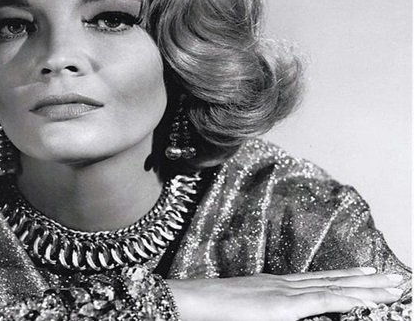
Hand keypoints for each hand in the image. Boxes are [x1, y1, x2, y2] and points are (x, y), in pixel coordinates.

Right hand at [168, 267, 403, 320]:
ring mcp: (283, 293)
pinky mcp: (280, 306)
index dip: (347, 277)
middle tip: (398, 278)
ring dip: (367, 289)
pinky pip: (319, 302)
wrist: (191, 301)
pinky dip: (344, 299)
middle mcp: (283, 285)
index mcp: (275, 286)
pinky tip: (365, 298)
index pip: (319, 280)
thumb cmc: (211, 309)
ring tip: (394, 286)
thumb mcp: (245, 309)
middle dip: (367, 281)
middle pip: (333, 281)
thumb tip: (282, 311)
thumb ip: (267, 309)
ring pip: (333, 290)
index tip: (370, 273)